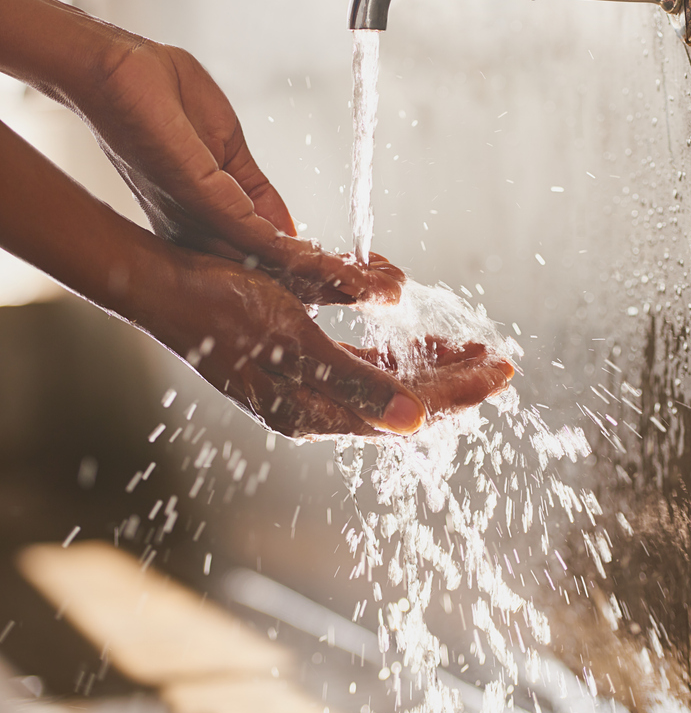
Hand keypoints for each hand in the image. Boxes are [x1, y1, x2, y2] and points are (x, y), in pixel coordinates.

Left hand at [78, 36, 402, 305]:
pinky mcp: (199, 198)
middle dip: (331, 285)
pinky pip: (255, 236)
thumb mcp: (225, 147)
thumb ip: (256, 190)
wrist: (114, 68)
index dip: (318, 270)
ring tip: (368, 286)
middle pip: (274, 273)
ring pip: (269, 262)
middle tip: (383, 291)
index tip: (361, 278)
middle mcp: (198, 229)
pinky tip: (327, 265)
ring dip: (324, 276)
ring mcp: (196, 218)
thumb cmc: (156, 93)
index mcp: (205, 216)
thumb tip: (290, 229)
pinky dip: (296, 254)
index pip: (269, 256)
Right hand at [146, 250, 512, 438]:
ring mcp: (305, 388)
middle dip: (456, 380)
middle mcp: (315, 407)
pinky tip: (413, 343)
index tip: (503, 371)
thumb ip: (357, 383)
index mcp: (316, 409)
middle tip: (500, 358)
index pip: (409, 411)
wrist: (166, 288)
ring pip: (387, 386)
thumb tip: (416, 424)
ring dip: (429, 366)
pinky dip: (395, 357)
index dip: (461, 391)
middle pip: (405, 403)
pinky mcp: (296, 365)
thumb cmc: (223, 307)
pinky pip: (362, 370)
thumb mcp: (295, 341)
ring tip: (468, 347)